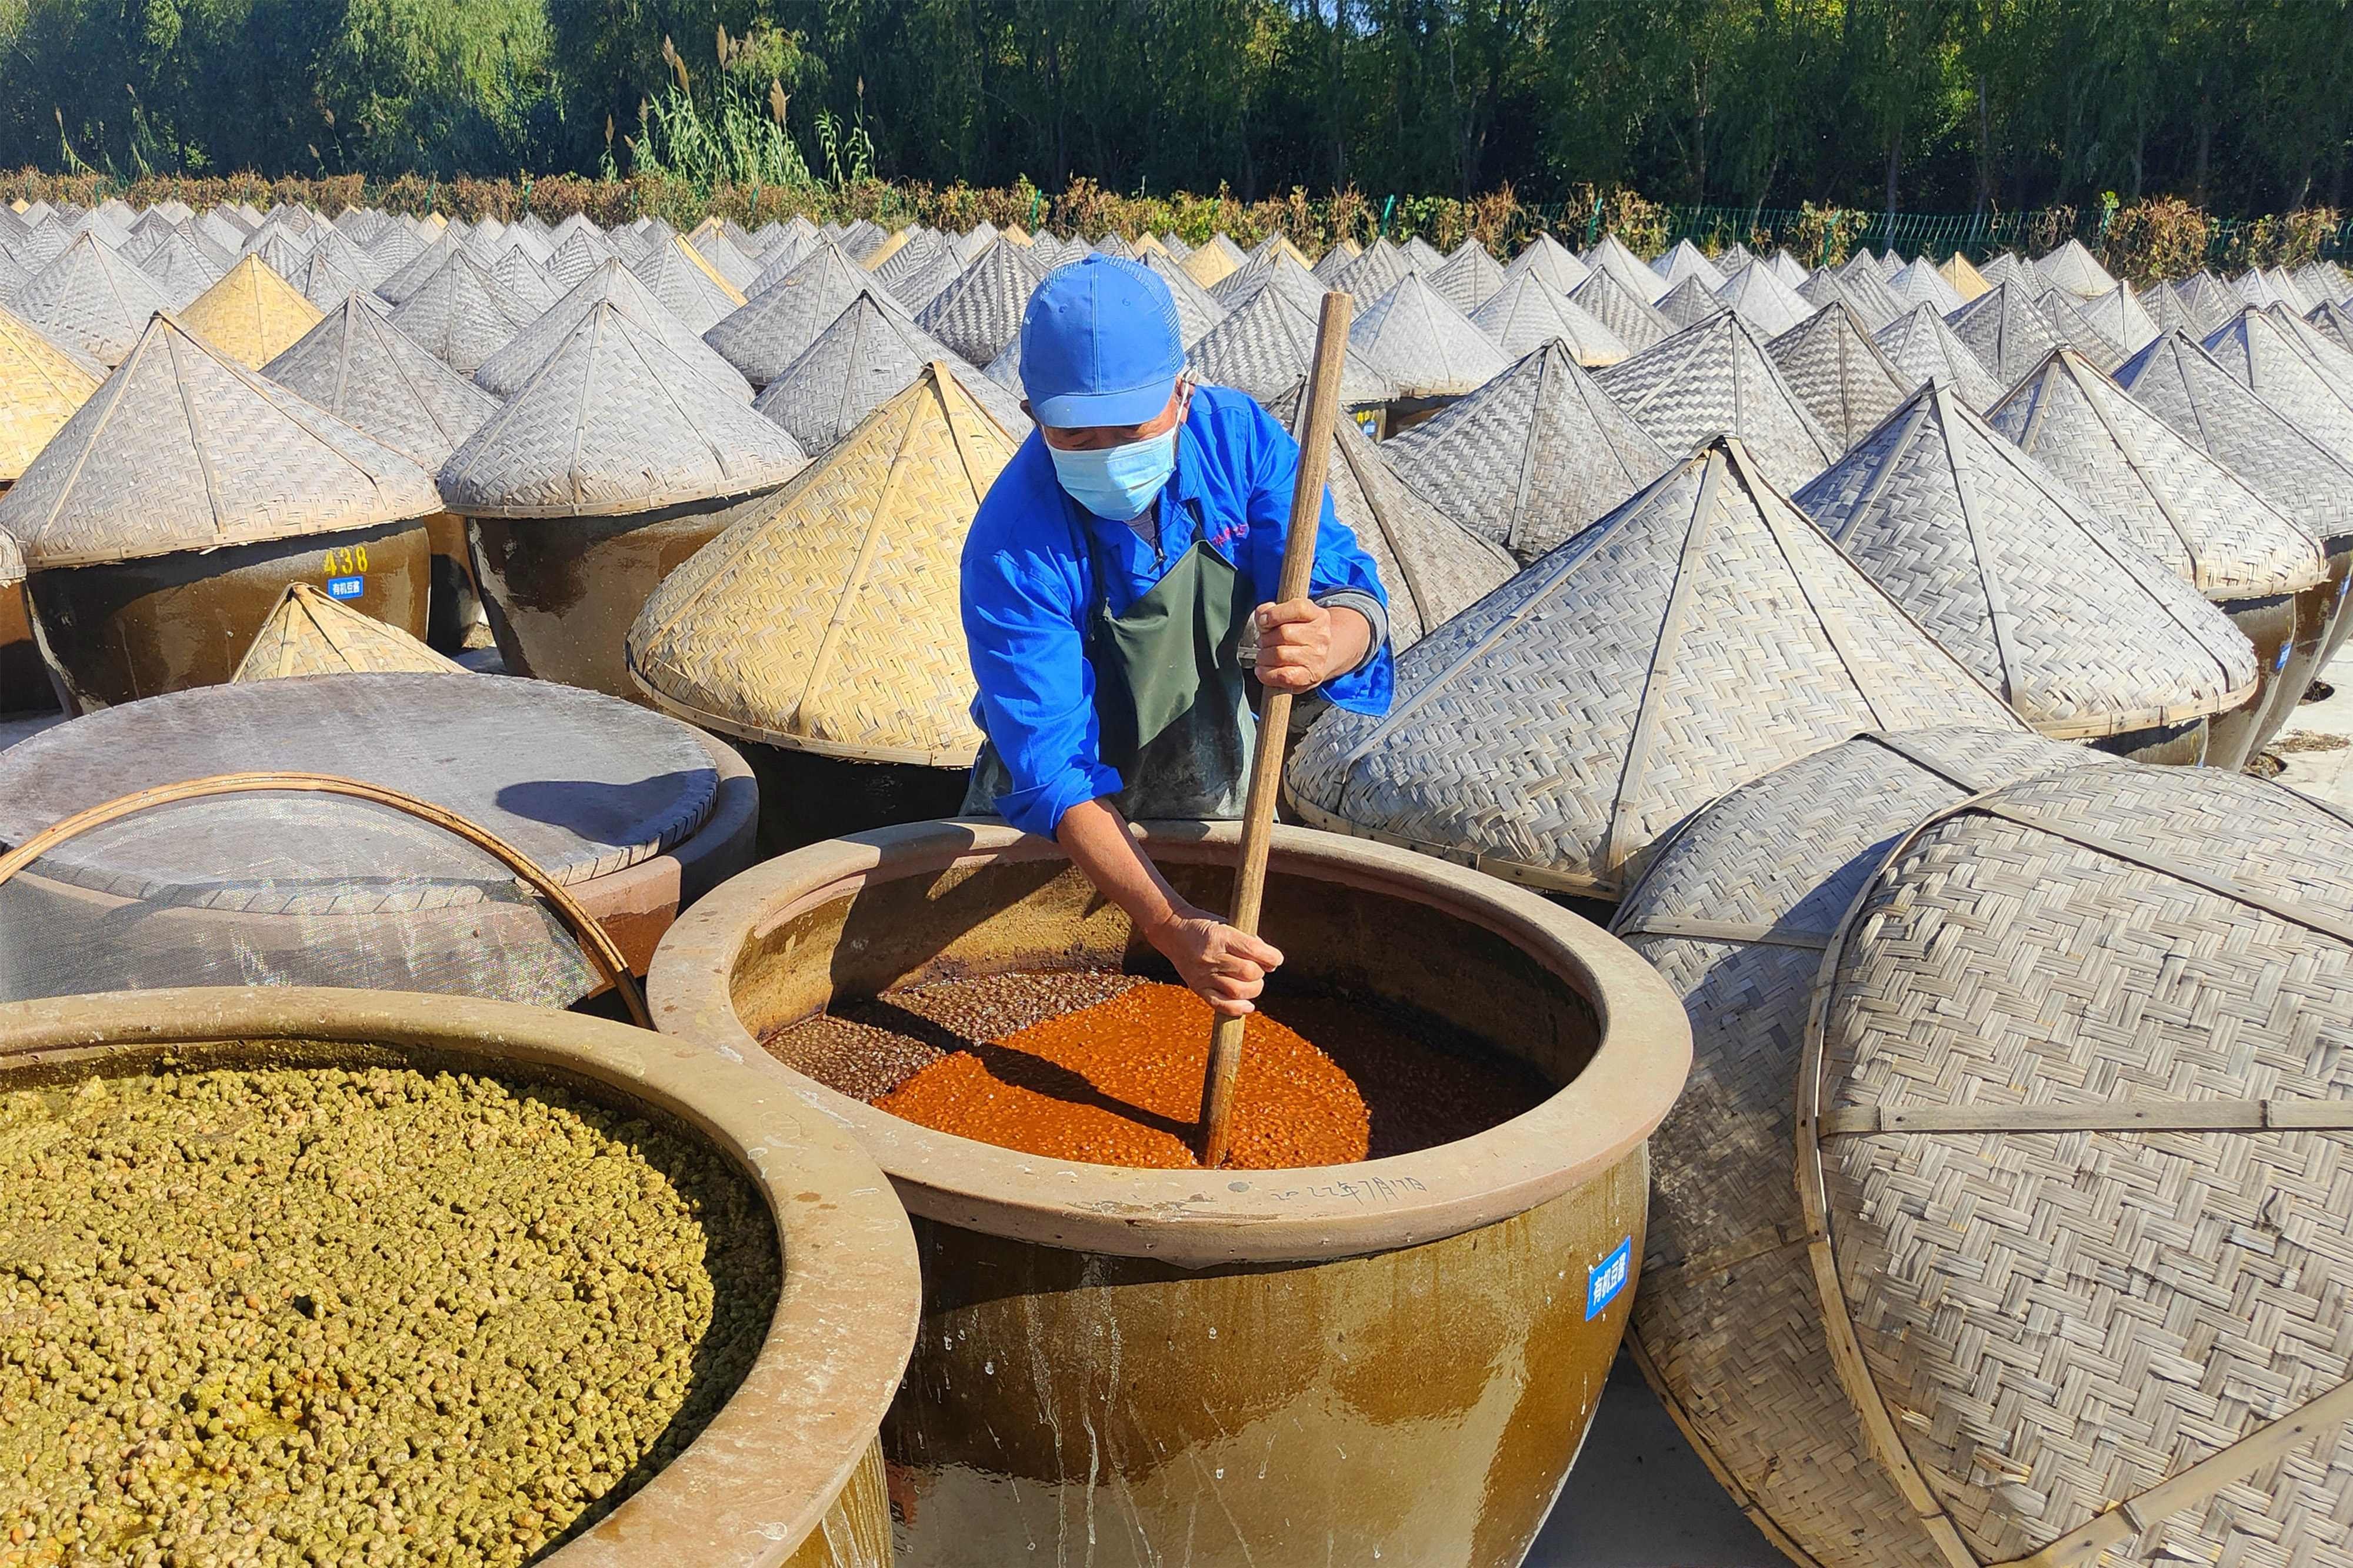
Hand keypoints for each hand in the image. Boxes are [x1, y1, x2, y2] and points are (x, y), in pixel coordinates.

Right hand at [1144, 903, 1284, 1016]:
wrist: (1172, 930)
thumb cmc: (1206, 926)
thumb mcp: (1228, 924)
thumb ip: (1249, 941)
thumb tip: (1272, 963)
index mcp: (1220, 935)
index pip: (1253, 950)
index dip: (1272, 957)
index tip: (1276, 959)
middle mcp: (1210, 956)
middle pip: (1248, 972)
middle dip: (1261, 973)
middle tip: (1259, 969)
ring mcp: (1202, 974)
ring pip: (1237, 991)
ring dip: (1253, 990)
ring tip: (1253, 982)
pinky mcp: (1196, 987)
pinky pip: (1220, 1004)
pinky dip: (1237, 1008)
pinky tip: (1248, 1005)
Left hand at [1251, 599, 1339, 692]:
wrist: (1315, 658)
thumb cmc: (1296, 635)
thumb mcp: (1287, 616)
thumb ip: (1269, 611)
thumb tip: (1262, 616)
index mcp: (1318, 615)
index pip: (1298, 609)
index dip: (1275, 614)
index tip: (1264, 622)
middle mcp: (1321, 636)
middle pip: (1284, 633)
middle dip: (1265, 638)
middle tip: (1263, 642)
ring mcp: (1317, 657)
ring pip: (1280, 654)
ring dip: (1264, 656)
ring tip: (1264, 656)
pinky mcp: (1311, 676)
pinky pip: (1283, 675)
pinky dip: (1267, 673)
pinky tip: (1263, 669)